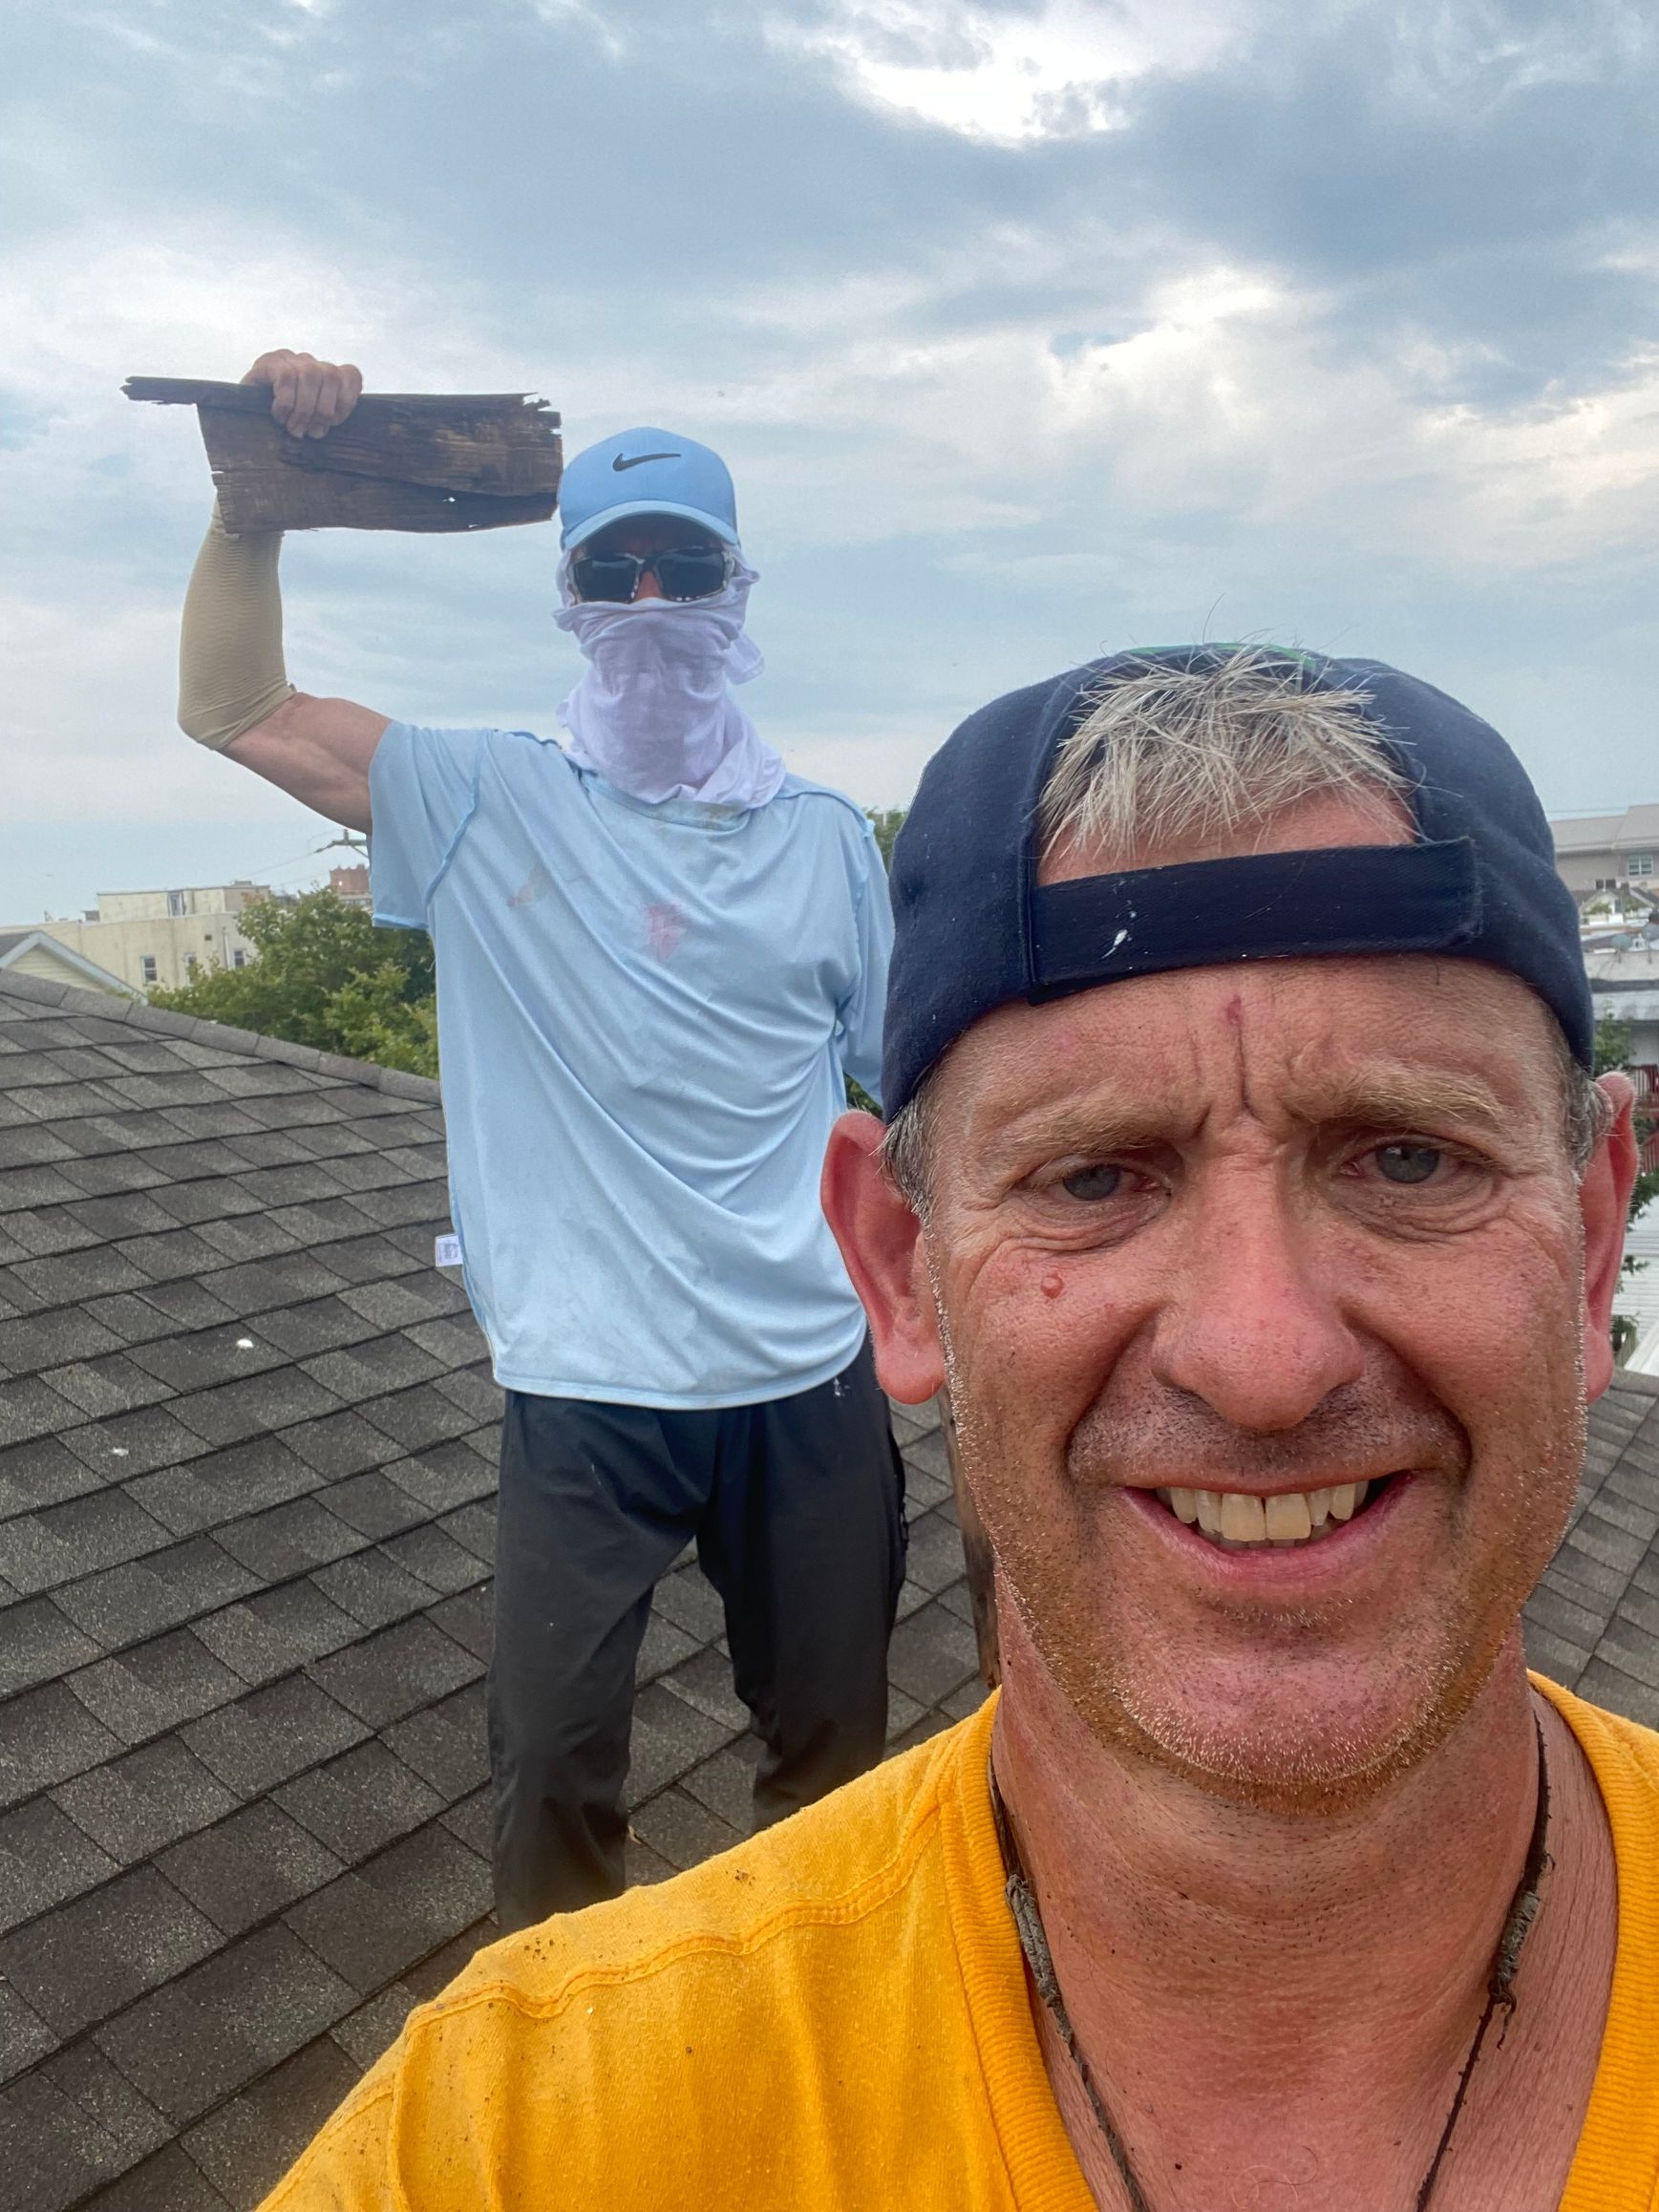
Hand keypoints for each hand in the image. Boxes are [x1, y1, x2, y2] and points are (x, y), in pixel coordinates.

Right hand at [241, 349, 362, 438]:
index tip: (335, 424)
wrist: (238, 410)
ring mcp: (289, 358)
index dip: (347, 401)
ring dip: (304, 409)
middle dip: (324, 410)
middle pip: (331, 376)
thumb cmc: (278, 419)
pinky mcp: (269, 362)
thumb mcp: (307, 421)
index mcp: (324, 374)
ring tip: (294, 428)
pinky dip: (286, 403)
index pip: (350, 375)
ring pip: (311, 376)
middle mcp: (309, 361)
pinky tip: (278, 416)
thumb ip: (322, 421)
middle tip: (310, 432)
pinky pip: (286, 378)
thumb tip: (322, 430)